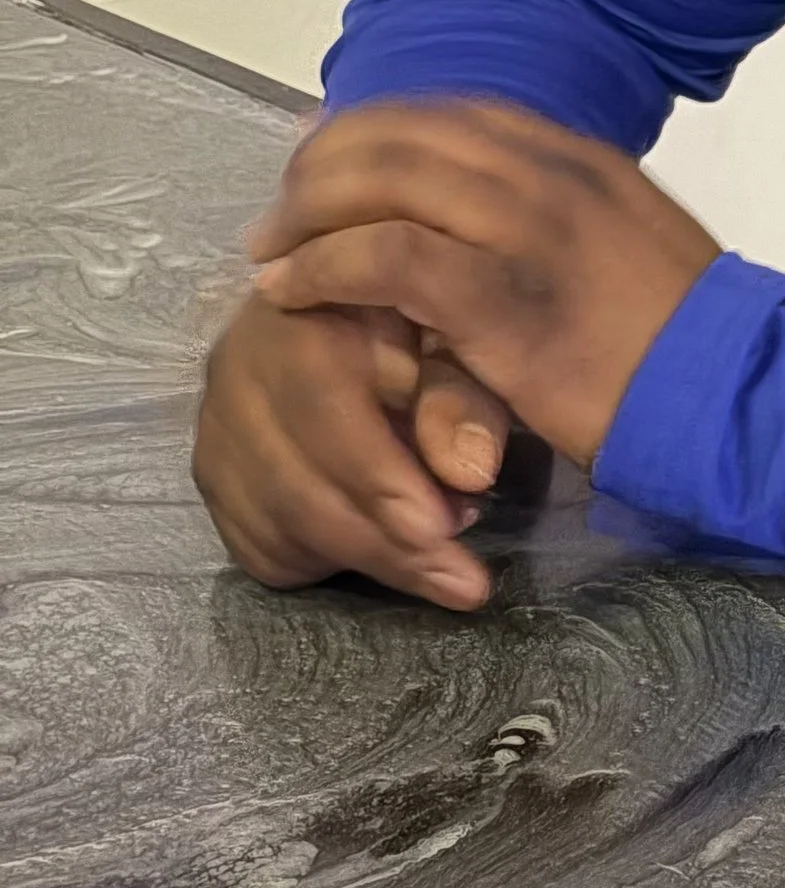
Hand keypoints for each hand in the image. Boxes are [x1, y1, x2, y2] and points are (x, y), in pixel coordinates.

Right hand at [194, 293, 511, 608]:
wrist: (339, 305)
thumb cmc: (415, 316)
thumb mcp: (454, 333)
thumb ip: (463, 396)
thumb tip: (470, 473)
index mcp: (301, 317)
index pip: (326, 413)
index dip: (384, 482)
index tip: (446, 532)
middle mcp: (239, 371)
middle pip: (298, 486)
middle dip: (387, 546)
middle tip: (464, 583)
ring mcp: (215, 425)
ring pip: (277, 524)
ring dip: (362, 560)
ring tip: (438, 561)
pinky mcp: (211, 472)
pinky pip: (255, 545)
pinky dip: (319, 562)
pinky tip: (376, 550)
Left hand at [246, 100, 719, 467]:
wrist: (738, 393)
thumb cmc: (688, 341)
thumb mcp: (636, 246)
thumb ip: (576, 220)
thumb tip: (516, 225)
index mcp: (585, 160)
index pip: (456, 113)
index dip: (376, 128)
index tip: (328, 156)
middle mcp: (553, 176)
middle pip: (406, 134)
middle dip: (325, 162)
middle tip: (283, 209)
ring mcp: (528, 231)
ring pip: (384, 181)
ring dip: (308, 212)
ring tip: (272, 252)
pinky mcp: (503, 300)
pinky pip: (385, 257)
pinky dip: (323, 268)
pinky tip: (293, 293)